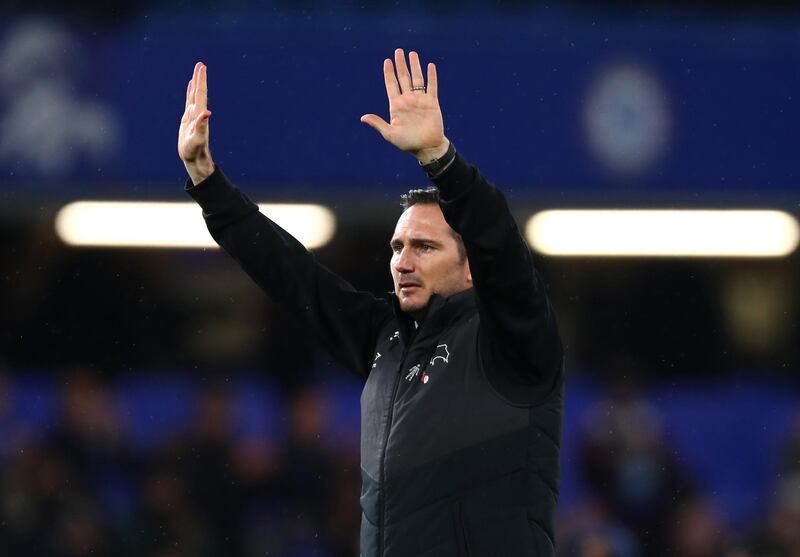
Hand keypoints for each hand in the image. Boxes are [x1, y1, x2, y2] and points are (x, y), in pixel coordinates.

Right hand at [178, 62, 214, 184]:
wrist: (195, 159)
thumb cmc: (195, 151)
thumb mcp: (197, 139)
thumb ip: (201, 126)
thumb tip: (207, 113)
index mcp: (200, 115)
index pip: (200, 94)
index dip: (201, 81)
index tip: (202, 68)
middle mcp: (198, 113)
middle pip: (198, 92)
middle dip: (199, 78)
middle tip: (200, 65)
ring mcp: (193, 116)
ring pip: (194, 96)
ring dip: (195, 84)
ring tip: (197, 72)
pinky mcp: (188, 120)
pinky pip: (189, 103)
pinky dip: (190, 94)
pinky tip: (190, 88)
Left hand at [361, 49, 449, 163]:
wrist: (427, 148)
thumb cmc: (407, 143)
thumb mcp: (390, 134)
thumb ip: (378, 123)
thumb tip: (363, 117)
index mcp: (396, 106)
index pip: (391, 85)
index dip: (389, 73)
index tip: (387, 61)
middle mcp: (407, 100)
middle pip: (403, 78)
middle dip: (400, 64)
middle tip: (398, 51)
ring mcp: (420, 100)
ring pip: (417, 78)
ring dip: (415, 66)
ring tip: (412, 53)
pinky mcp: (432, 102)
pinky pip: (431, 86)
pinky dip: (431, 76)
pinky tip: (430, 66)